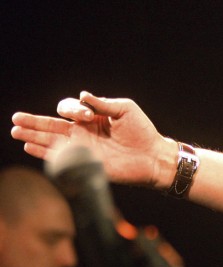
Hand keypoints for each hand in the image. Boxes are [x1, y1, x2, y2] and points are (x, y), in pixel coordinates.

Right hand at [10, 91, 174, 188]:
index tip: (88, 115)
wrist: (153, 157)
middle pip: (52, 125)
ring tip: (16, 131)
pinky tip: (29, 147)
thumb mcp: (125, 110)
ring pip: (52, 140)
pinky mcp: (85, 163)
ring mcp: (82, 148)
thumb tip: (82, 95)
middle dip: (34, 121)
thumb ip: (103, 103)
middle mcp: (83, 132)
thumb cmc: (142, 131)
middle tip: (16, 119)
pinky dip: (45, 152)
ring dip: (33, 136)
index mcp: (91, 117)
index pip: (69, 109)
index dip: (73, 109)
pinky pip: (61, 158)